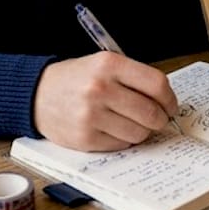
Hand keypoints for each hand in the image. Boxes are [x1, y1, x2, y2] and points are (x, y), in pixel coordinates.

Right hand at [33, 52, 178, 151]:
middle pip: (151, 112)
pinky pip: (121, 145)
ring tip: (131, 123)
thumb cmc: (76, 79)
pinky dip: (123, 139)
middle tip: (157, 119)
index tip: (171, 106)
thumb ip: (133, 78)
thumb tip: (166, 102)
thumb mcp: (103, 64)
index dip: (170, 99)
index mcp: (109, 64)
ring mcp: (91, 115)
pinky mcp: (85, 138)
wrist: (37, 94)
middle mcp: (100, 89)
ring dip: (141, 131)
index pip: (157, 84)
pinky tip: (113, 129)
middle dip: (160, 119)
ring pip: (138, 133)